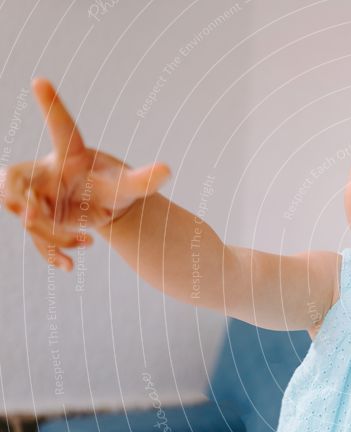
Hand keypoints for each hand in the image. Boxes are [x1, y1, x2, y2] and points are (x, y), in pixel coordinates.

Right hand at [0, 78, 170, 270]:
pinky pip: (35, 238)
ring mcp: (39, 197)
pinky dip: (50, 253)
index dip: (52, 105)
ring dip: (50, 234)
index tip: (41, 79)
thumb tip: (167, 170)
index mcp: (70, 155)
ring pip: (26, 215)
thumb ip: (145, 180)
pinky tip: (70, 266)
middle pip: (17, 180)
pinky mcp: (40, 221)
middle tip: (31, 214)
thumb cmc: (116, 187)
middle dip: (19, 199)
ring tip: (84, 242)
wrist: (105, 209)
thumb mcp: (130, 187)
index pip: (61, 128)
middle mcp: (47, 173)